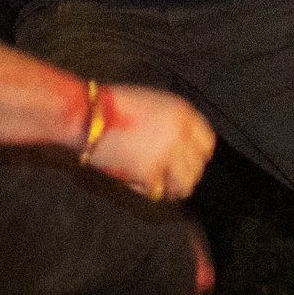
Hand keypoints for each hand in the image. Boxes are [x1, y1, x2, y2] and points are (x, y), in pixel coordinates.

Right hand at [86, 82, 215, 200]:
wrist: (87, 115)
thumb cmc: (112, 107)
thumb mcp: (153, 103)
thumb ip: (171, 124)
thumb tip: (181, 145)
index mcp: (183, 113)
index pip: (207, 143)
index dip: (197, 156)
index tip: (188, 163)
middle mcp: (180, 134)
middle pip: (197, 167)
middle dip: (184, 175)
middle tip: (170, 179)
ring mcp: (166, 154)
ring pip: (184, 184)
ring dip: (171, 188)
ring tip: (159, 187)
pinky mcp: (149, 172)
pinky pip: (155, 191)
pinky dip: (144, 190)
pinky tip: (133, 182)